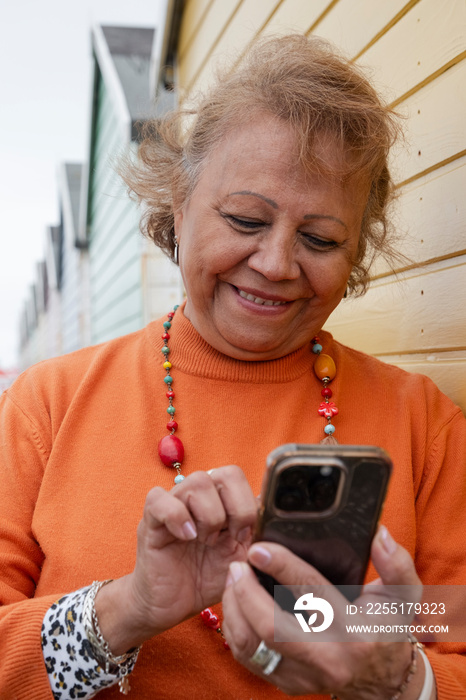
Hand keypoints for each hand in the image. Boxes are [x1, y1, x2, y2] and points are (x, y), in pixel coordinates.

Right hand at [95, 466, 256, 652]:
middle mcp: (198, 497)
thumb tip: (275, 518)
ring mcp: (173, 505)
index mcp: (221, 502)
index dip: (248, 503)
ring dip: (210, 515)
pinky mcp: (150, 520)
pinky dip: (177, 516)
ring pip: (198, 482)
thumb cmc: (205, 580)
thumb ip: (256, 536)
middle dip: (235, 508)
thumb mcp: (241, 559)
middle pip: (224, 473)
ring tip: (206, 541)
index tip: (246, 534)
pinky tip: (186, 537)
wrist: (170, 607)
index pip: (240, 477)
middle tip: (230, 537)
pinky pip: (159, 499)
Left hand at [222, 527, 430, 699]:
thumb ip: (395, 563)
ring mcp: (305, 676)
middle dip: (245, 592)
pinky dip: (235, 629)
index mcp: (354, 631)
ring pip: (253, 645)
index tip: (258, 547)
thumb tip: (378, 534)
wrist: (384, 680)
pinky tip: (236, 605)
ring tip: (233, 580)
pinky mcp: (288, 684)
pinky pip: (248, 659)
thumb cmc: (388, 628)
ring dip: (234, 609)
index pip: (310, 593)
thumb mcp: (402, 595)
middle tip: (237, 564)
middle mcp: (328, 658)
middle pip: (271, 626)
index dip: (281, 566)